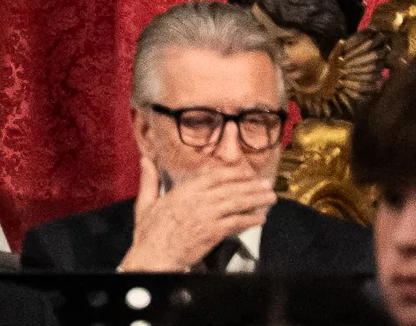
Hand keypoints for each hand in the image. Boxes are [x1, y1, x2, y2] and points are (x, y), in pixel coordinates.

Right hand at [119, 160, 274, 271]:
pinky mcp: (212, 233)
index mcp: (183, 192)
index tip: (246, 172)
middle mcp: (197, 201)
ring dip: (255, 200)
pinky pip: (235, 223)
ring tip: (270, 198)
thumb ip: (149, 181)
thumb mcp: (145, 203)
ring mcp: (206, 216)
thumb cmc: (149, 233)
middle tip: (267, 184)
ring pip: (236, 203)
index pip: (213, 177)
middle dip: (251, 186)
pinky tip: (260, 219)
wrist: (154, 257)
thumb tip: (146, 160)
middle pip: (230, 189)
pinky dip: (249, 220)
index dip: (232, 173)